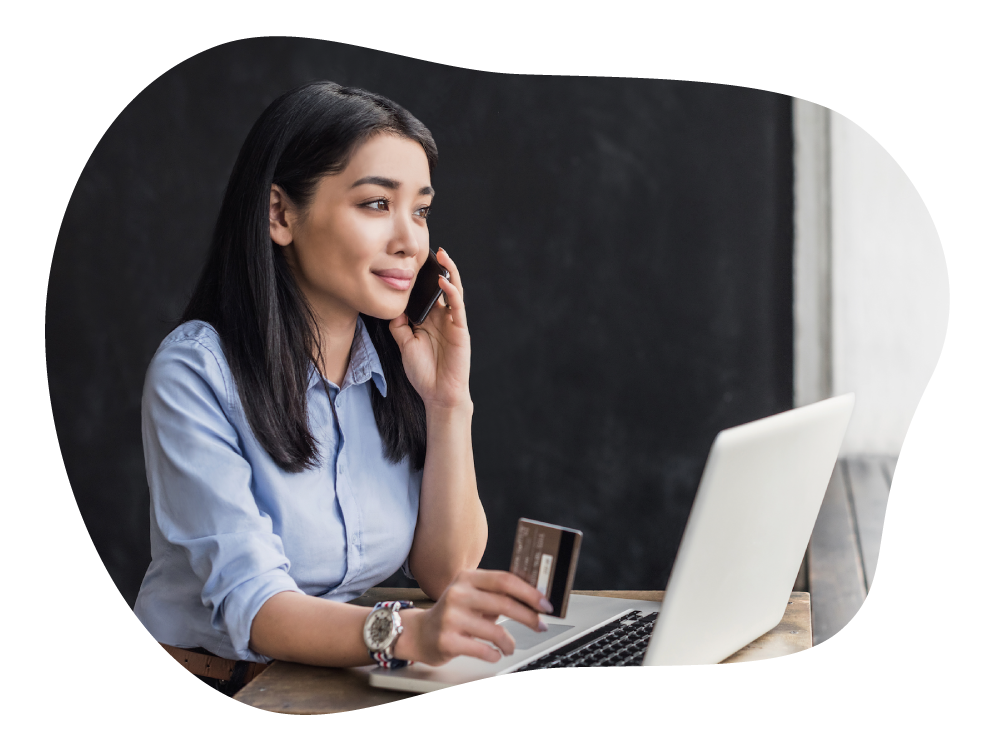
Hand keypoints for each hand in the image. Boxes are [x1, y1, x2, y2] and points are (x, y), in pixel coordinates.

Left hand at [388, 248, 470, 409]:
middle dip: (439, 267)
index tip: (413, 258)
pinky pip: (457, 307)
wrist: (438, 394)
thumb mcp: (404, 343)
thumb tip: (393, 306)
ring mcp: (453, 322)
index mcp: (430, 319)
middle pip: (442, 286)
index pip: (428, 292)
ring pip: (453, 291)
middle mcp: (443, 317)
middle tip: (431, 248)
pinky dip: (452, 292)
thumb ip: (399, 324)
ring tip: (442, 254)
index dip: (423, 276)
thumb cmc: (424, 372)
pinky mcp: (460, 330)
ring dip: (449, 272)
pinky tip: (444, 281)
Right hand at [394, 569, 554, 665]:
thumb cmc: (453, 615)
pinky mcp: (447, 640)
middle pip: (503, 603)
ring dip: (509, 642)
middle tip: (541, 626)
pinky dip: (494, 654)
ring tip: (510, 647)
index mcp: (467, 578)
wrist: (418, 634)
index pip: (504, 580)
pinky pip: (482, 649)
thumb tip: (534, 600)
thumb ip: (497, 595)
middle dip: (528, 616)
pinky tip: (495, 653)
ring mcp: (451, 617)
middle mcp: (458, 594)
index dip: (529, 592)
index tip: (545, 604)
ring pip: (495, 630)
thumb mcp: (472, 596)